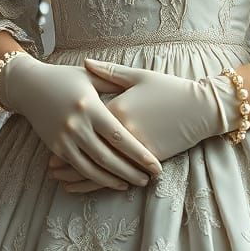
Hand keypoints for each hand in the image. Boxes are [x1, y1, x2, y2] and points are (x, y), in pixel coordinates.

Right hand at [0, 53, 162, 190]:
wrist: (29, 86)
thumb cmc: (64, 77)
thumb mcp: (90, 76)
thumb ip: (113, 83)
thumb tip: (138, 92)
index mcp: (90, 106)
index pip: (118, 135)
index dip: (138, 153)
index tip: (154, 164)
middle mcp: (76, 125)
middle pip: (107, 157)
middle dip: (129, 171)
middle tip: (148, 179)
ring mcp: (64, 138)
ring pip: (92, 168)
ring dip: (113, 179)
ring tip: (131, 184)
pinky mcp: (55, 147)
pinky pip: (77, 167)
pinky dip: (94, 178)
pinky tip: (108, 181)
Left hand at [47, 59, 240, 193]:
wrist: (200, 107)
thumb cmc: (169, 88)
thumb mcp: (138, 76)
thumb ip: (109, 72)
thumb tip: (86, 62)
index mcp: (117, 108)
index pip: (84, 123)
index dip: (66, 131)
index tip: (49, 136)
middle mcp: (121, 132)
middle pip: (88, 150)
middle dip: (68, 160)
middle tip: (50, 167)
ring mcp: (134, 149)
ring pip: (101, 168)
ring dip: (80, 177)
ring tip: (62, 181)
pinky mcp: (146, 161)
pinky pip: (119, 175)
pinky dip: (102, 184)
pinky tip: (92, 187)